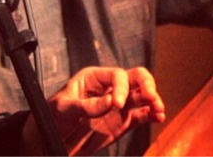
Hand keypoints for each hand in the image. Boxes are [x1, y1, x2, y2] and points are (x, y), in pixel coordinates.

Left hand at [23, 66, 164, 155]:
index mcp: (93, 78)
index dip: (121, 87)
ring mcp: (118, 105)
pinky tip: (157, 117)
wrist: (54, 137)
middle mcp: (109, 88)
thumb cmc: (54, 115)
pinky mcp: (123, 121)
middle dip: (146, 85)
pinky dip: (151, 115)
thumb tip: (111, 102)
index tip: (117, 105)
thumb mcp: (64, 108)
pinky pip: (141, 115)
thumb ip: (87, 105)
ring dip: (153, 100)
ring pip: (141, 96)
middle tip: (152, 98)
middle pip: (134, 78)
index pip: (116, 75)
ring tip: (158, 110)